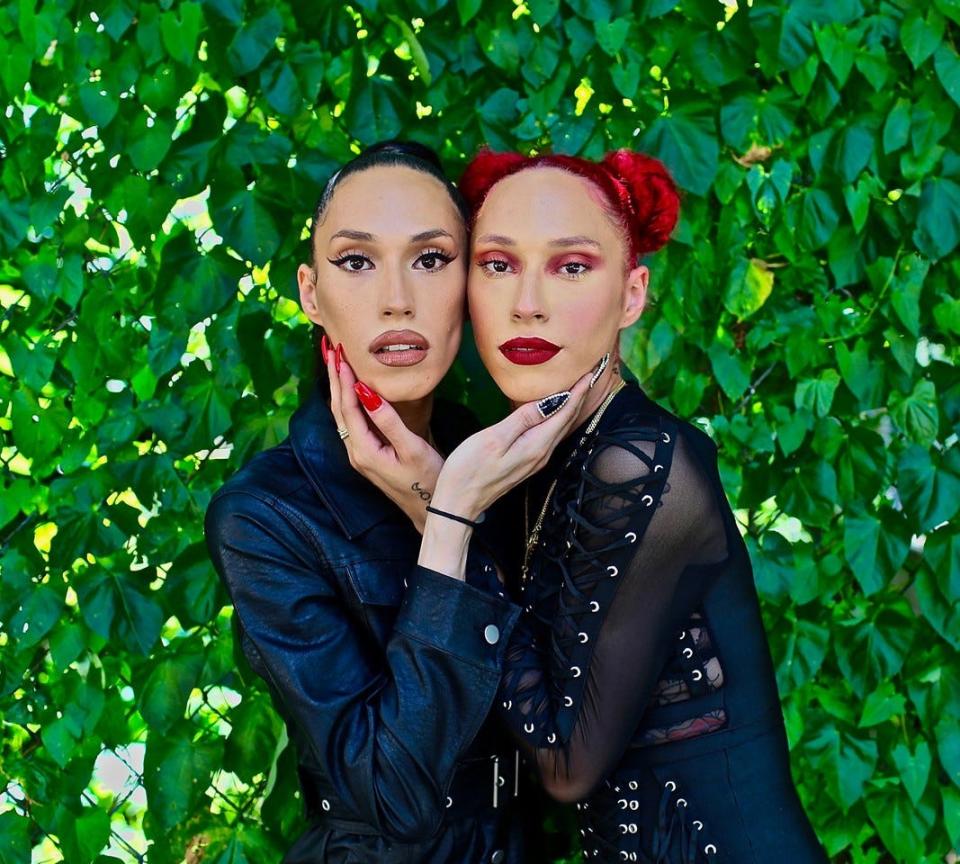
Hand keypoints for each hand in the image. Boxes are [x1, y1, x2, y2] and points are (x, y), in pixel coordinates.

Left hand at [326, 341, 441, 531]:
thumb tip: (365, 391)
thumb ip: (387, 420)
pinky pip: (352, 423)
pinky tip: (350, 389)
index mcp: (363, 450)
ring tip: (334, 362)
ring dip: (338, 388)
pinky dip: (348, 401)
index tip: (341, 352)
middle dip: (333, 377)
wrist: (432, 512)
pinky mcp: (368, 456)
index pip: (347, 407)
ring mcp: (360, 456)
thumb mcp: (412, 448)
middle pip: (338, 409)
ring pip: (343, 416)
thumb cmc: (429, 481)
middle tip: (330, 348)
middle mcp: (356, 453)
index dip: (343, 378)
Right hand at [430, 370, 593, 521]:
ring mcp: (534, 460)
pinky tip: (555, 411)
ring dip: (571, 407)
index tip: (592, 371)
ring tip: (579, 388)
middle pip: (567, 420)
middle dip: (580, 396)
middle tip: (593, 373)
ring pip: (560, 428)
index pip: (564, 412)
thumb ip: (524, 419)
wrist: (459, 502)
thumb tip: (552, 400)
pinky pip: (550, 435)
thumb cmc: (470, 469)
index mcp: (536, 445)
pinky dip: (558, 418)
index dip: (578, 391)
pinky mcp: (526, 462)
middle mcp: (541, 454)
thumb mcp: (495, 438)